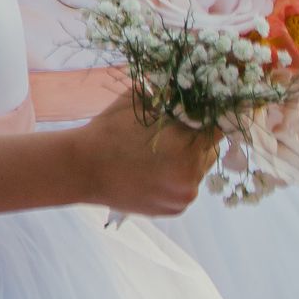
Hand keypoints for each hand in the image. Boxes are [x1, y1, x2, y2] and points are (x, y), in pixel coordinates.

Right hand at [78, 95, 213, 217]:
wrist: (82, 168)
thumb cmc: (109, 130)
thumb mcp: (139, 100)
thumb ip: (170, 95)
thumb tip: (193, 89)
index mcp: (187, 146)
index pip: (216, 129)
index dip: (205, 119)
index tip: (193, 116)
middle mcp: (192, 175)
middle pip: (209, 151)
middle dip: (196, 141)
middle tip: (173, 134)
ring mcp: (183, 196)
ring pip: (198, 171)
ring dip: (187, 161)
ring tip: (158, 154)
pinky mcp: (174, 209)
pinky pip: (185, 188)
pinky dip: (175, 179)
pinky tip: (153, 172)